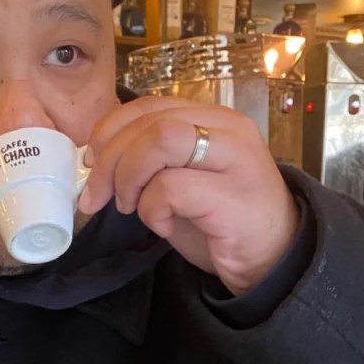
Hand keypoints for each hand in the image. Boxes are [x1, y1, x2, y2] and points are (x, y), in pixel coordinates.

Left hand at [78, 97, 299, 295]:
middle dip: (110, 160)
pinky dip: (151, 209)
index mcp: (212, 119)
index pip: (149, 105)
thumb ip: (150, 160)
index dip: (110, 130)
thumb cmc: (220, 220)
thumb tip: (96, 159)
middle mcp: (228, 130)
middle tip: (99, 196)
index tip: (92, 161)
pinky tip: (161, 225)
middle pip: (150, 122)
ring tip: (130, 206)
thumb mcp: (181, 180)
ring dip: (129, 177)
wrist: (272, 258)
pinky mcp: (233, 197)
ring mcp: (235, 160)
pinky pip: (170, 188)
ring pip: (161, 141)